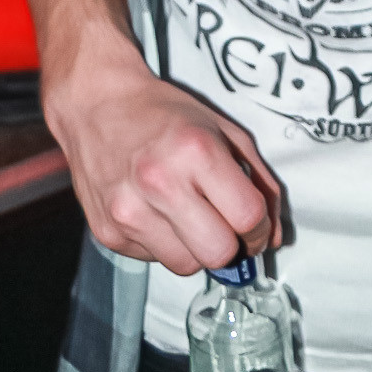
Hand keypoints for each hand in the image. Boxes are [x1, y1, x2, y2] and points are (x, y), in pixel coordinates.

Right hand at [44, 22, 281, 273]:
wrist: (98, 105)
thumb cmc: (165, 113)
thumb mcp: (224, 130)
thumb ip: (258, 180)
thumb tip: (273, 235)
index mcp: (196, 152)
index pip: (247, 217)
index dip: (259, 227)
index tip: (254, 223)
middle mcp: (160, 184)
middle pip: (218, 253)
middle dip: (230, 244)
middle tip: (224, 225)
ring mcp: (129, 212)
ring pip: (187, 266)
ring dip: (196, 248)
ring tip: (188, 215)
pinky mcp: (108, 233)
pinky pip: (153, 260)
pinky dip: (164, 244)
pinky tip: (157, 212)